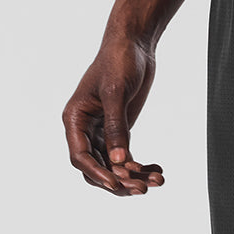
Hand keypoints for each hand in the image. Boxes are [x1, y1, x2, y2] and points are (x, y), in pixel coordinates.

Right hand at [62, 37, 163, 194]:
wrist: (134, 45)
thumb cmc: (118, 61)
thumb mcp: (116, 93)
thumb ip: (116, 127)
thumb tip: (119, 160)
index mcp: (75, 119)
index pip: (81, 157)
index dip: (97, 174)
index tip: (117, 183)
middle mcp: (85, 130)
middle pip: (97, 168)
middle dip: (119, 181)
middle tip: (142, 188)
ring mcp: (102, 133)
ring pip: (114, 167)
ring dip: (134, 177)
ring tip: (157, 180)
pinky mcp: (119, 132)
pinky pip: (127, 159)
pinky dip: (141, 167)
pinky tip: (158, 170)